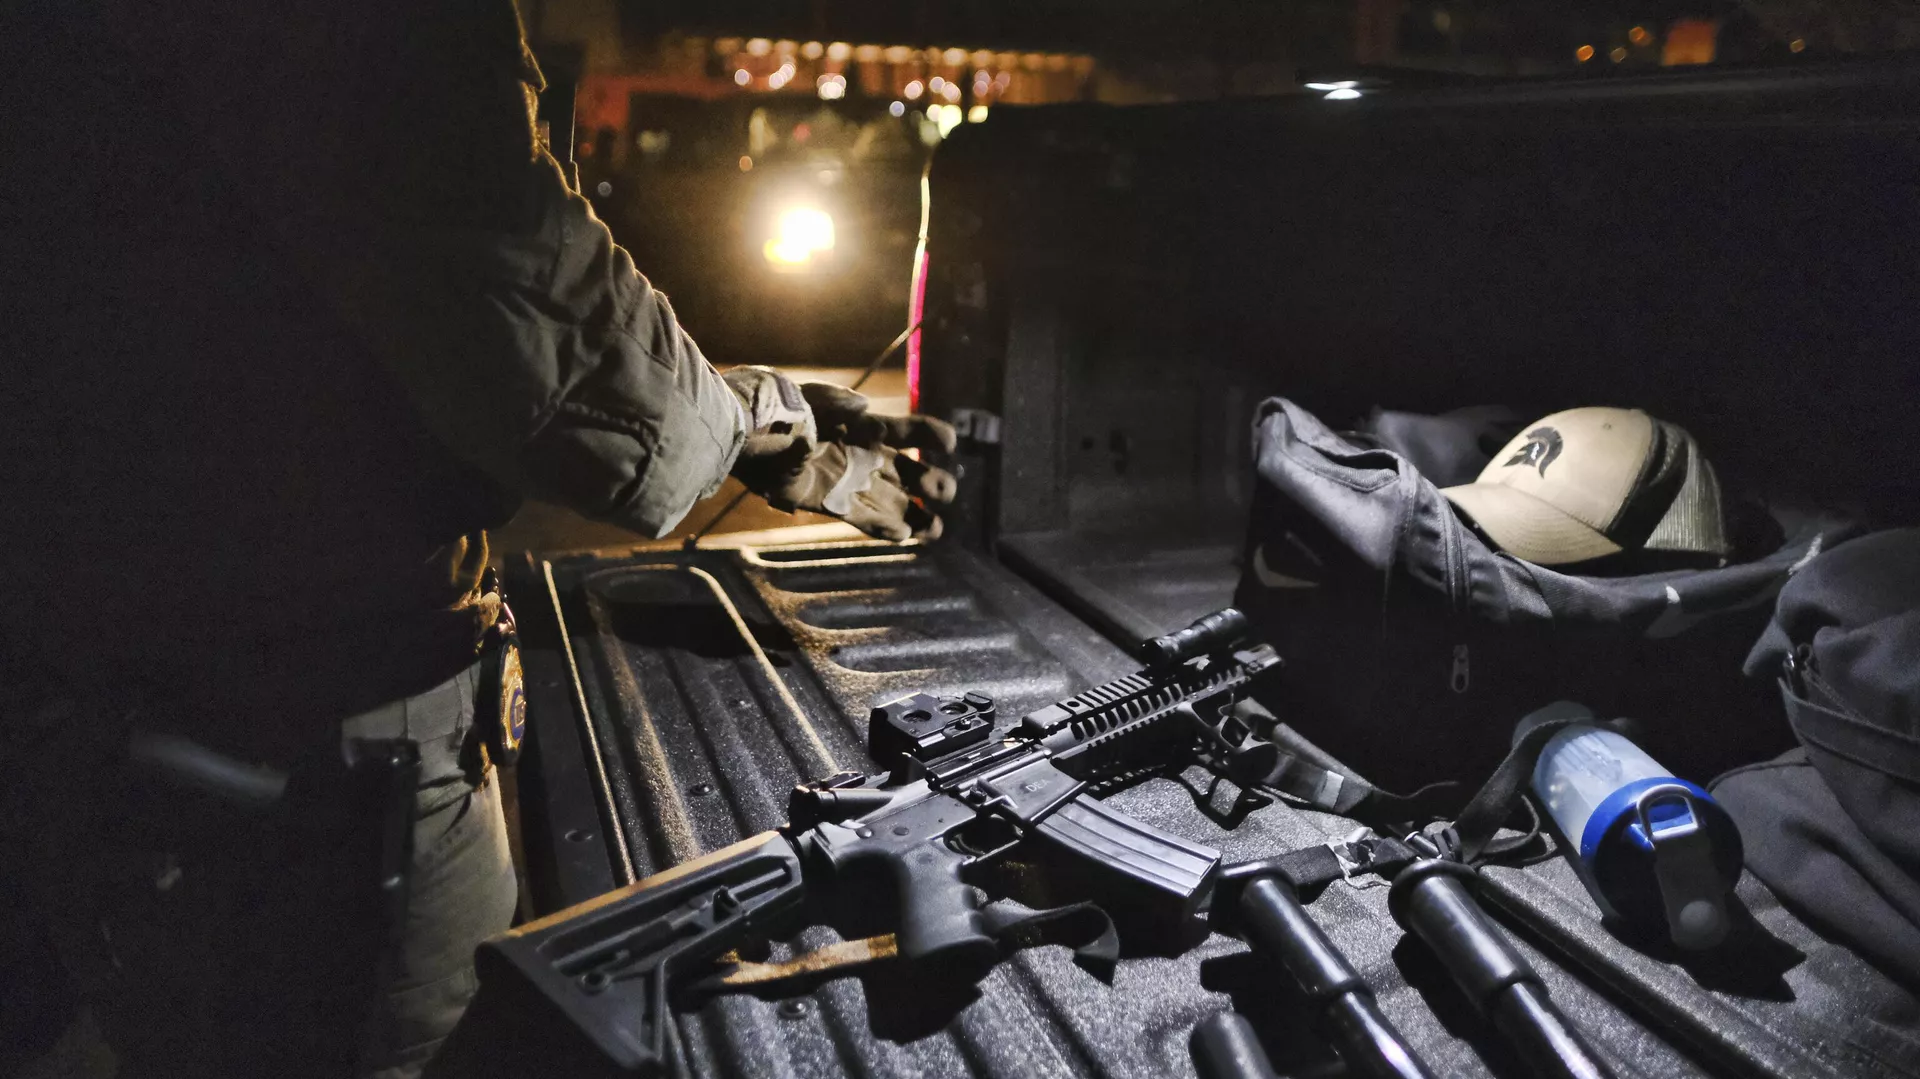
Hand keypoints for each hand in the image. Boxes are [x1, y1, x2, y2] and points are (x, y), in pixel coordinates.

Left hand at [724, 367, 957, 540]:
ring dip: (915, 515)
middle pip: (906, 472)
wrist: (747, 436)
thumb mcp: (813, 399)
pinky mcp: (831, 503)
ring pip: (892, 501)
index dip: (929, 435)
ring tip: (937, 530)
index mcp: (863, 427)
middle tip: (945, 491)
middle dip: (930, 483)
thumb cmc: (781, 413)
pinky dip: (884, 528)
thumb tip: (867, 411)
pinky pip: (864, 519)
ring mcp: (849, 481)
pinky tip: (906, 536)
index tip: (948, 443)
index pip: (905, 431)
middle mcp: (862, 455)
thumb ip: (840, 404)